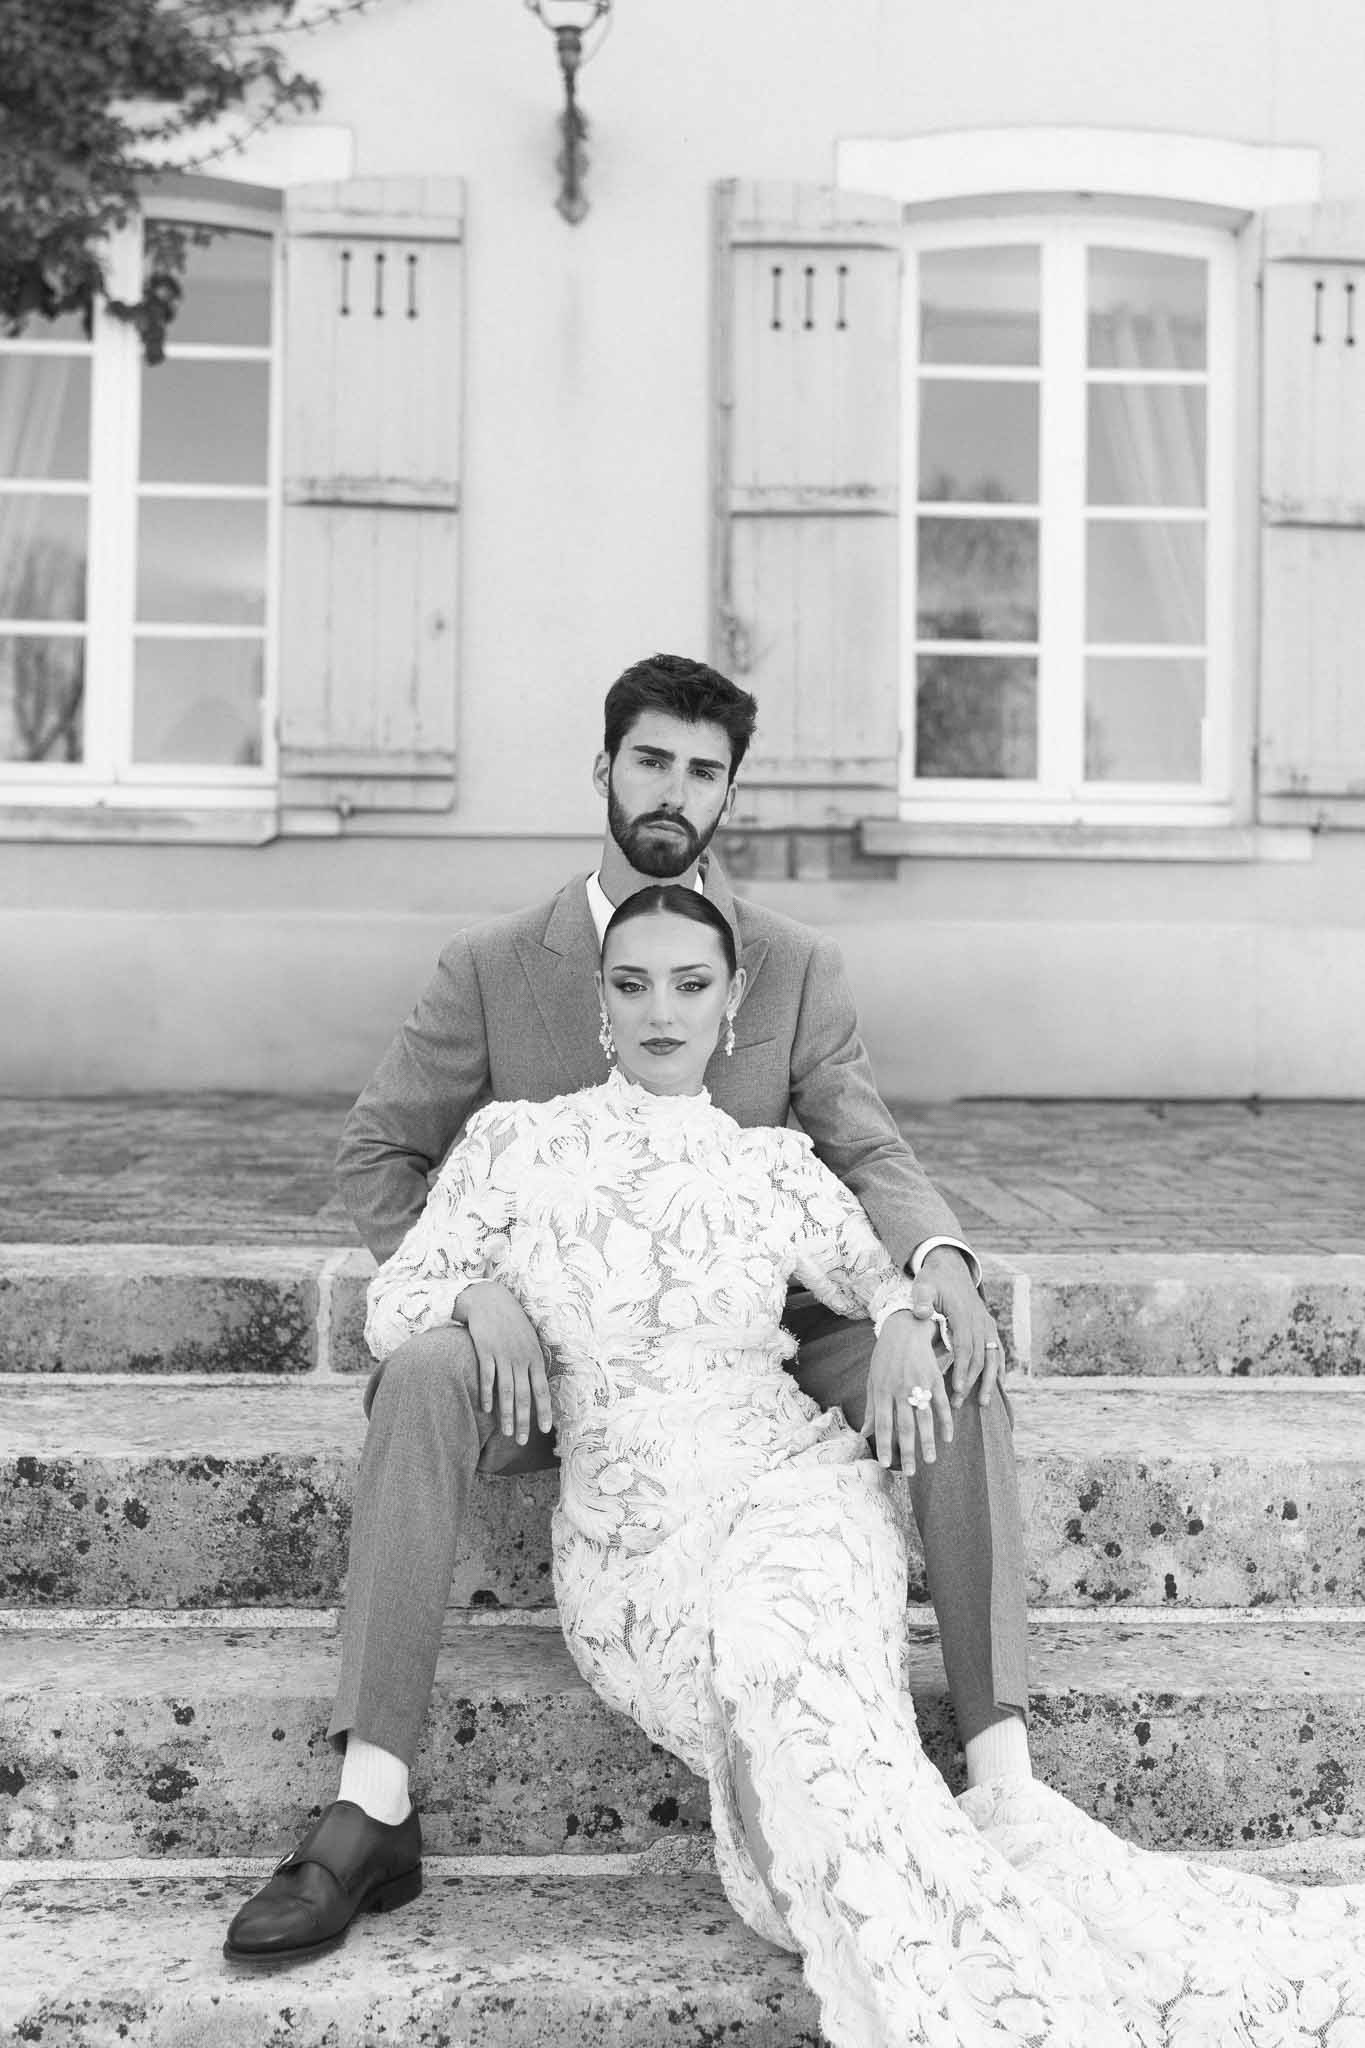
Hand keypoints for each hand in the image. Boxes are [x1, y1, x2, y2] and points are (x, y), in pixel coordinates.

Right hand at [454, 1281, 552, 1444]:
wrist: (491, 1299)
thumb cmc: (512, 1323)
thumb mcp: (529, 1340)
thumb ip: (533, 1363)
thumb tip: (538, 1387)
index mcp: (535, 1356)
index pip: (542, 1389)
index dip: (544, 1410)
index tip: (545, 1430)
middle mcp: (521, 1357)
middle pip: (524, 1395)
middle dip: (523, 1420)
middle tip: (521, 1441)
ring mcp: (503, 1354)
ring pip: (506, 1390)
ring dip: (506, 1414)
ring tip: (506, 1433)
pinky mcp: (485, 1349)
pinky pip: (487, 1376)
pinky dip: (486, 1394)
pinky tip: (486, 1409)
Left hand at [858, 1309, 952, 1475]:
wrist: (905, 1327)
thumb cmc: (885, 1356)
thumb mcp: (873, 1379)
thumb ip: (872, 1408)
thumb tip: (865, 1433)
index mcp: (882, 1390)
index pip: (883, 1423)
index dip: (884, 1444)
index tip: (884, 1464)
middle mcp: (899, 1388)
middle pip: (903, 1426)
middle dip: (906, 1451)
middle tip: (909, 1473)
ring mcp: (918, 1383)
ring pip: (924, 1418)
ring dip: (927, 1441)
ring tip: (929, 1461)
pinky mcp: (934, 1377)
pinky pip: (941, 1403)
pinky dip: (945, 1421)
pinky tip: (948, 1437)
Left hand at [915, 1248, 1004, 1408]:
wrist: (950, 1267)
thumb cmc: (933, 1280)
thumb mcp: (923, 1285)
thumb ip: (922, 1298)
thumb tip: (922, 1313)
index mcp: (963, 1313)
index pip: (965, 1346)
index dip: (962, 1368)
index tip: (956, 1388)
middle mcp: (979, 1320)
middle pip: (979, 1356)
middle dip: (971, 1382)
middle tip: (959, 1403)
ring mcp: (987, 1324)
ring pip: (992, 1357)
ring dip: (989, 1381)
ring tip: (983, 1403)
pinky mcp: (989, 1327)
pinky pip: (997, 1351)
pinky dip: (999, 1369)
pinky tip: (999, 1387)